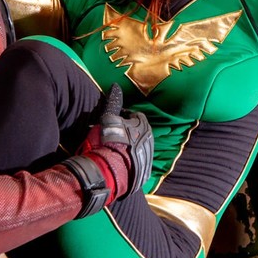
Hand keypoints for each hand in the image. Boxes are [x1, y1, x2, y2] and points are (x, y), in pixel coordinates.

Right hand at [76, 84, 152, 202]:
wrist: (110, 169)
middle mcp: (150, 139)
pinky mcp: (145, 171)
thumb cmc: (108, 140)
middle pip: (139, 132)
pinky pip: (138, 163)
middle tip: (113, 136)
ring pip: (139, 148)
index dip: (123, 116)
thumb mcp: (108, 118)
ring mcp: (148, 156)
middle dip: (129, 133)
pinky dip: (130, 161)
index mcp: (143, 125)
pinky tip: (119, 162)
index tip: (113, 120)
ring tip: (115, 150)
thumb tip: (116, 85)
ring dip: (129, 147)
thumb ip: (113, 102)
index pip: (135, 116)